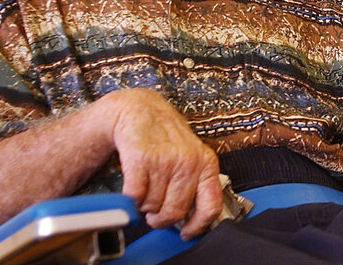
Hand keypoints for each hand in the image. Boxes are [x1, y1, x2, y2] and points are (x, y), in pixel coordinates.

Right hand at [104, 89, 222, 238]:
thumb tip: (194, 219)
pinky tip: (133, 187)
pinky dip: (131, 198)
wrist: (139, 110)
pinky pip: (135, 196)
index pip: (211, 206)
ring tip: (145, 189)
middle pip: (176, 212)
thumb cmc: (166, 137)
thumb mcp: (192, 155)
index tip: (186, 232)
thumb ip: (196, 183)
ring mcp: (165, 159)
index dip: (198, 226)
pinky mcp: (141, 158)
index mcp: (206, 162)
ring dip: (145, 205)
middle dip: (161, 218)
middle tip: (155, 211)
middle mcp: (188, 161)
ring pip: (153, 206)